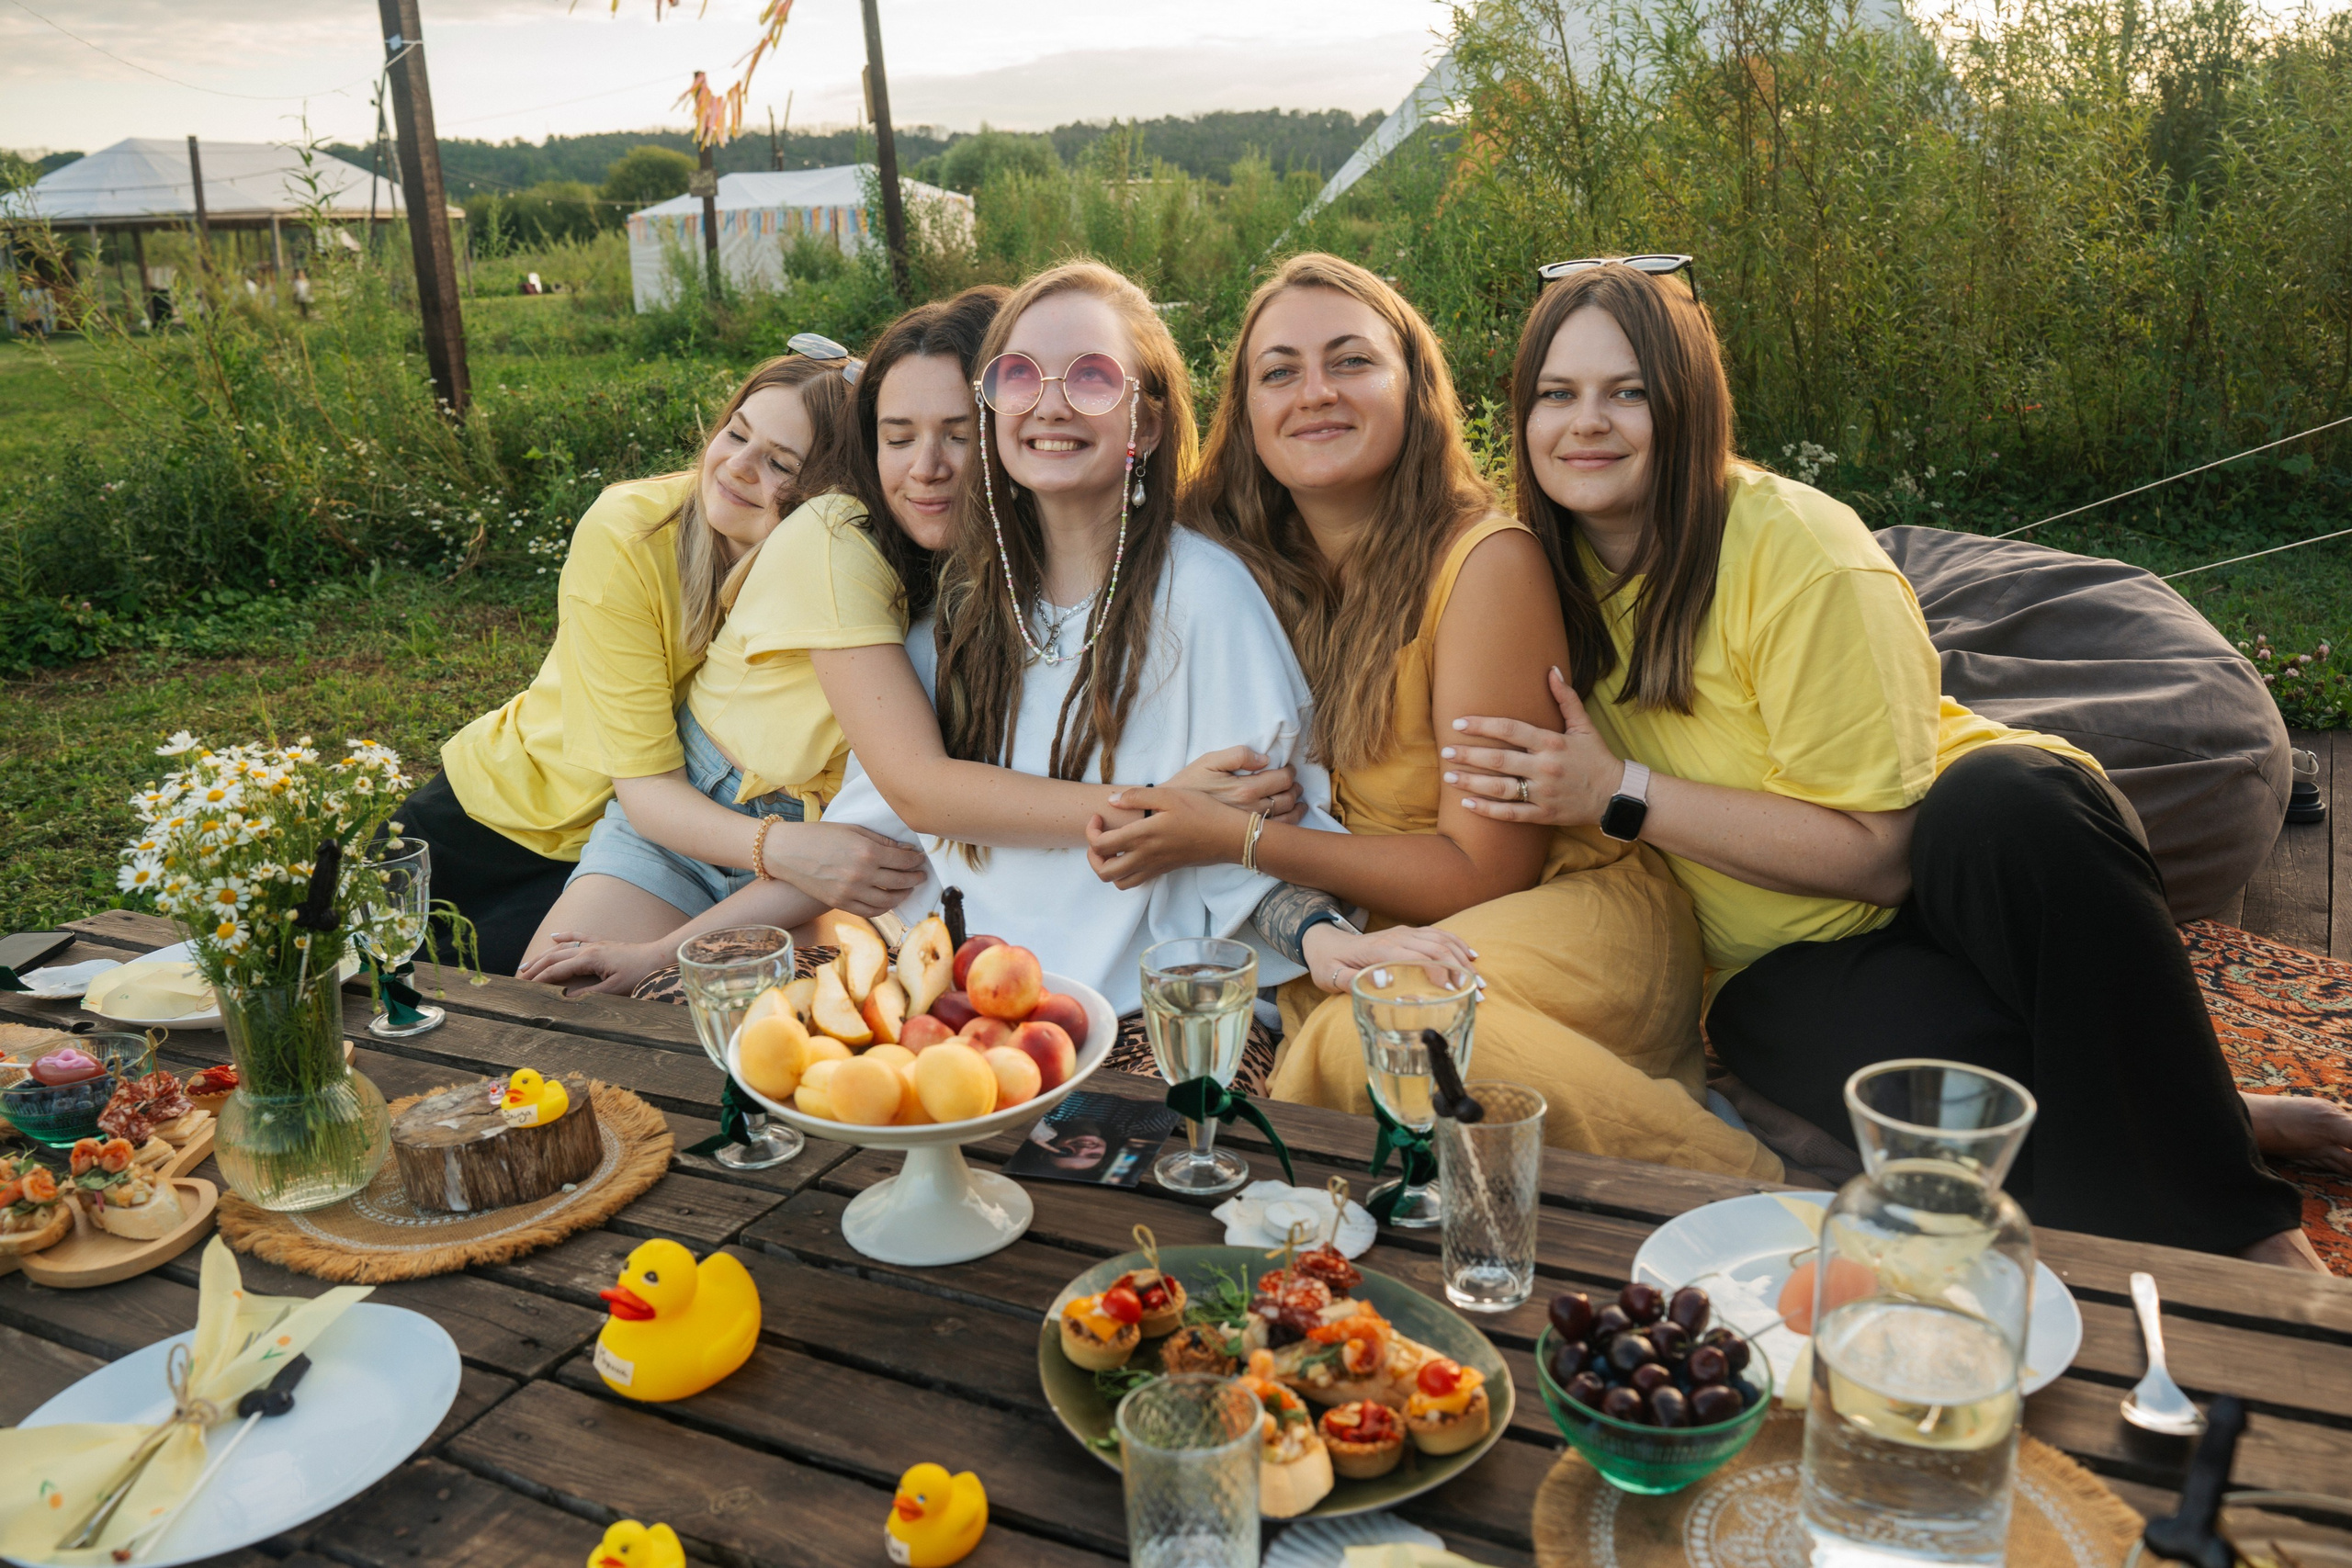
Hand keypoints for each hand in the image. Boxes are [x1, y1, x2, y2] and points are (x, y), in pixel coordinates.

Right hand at [517, 933, 670, 996]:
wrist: (658, 957)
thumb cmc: (640, 974)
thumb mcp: (614, 990)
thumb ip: (589, 995)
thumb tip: (565, 998)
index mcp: (590, 959)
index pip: (558, 970)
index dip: (540, 979)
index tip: (524, 987)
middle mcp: (589, 948)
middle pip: (555, 957)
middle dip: (536, 968)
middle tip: (519, 978)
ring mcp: (595, 944)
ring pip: (563, 948)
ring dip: (544, 956)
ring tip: (527, 964)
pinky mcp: (603, 943)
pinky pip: (579, 938)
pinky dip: (565, 936)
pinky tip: (554, 936)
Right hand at [764, 821, 928, 914]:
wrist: (787, 851)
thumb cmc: (820, 835)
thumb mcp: (854, 830)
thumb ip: (881, 841)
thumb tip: (906, 849)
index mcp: (867, 852)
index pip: (903, 860)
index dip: (916, 860)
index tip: (920, 859)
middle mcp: (862, 874)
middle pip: (900, 881)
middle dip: (915, 878)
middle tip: (921, 875)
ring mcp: (851, 892)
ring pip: (889, 901)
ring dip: (903, 895)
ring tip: (908, 889)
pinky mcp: (840, 903)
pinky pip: (870, 911)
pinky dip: (884, 908)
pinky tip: (889, 900)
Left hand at [1086, 786, 1253, 887]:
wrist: (1228, 836)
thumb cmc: (1202, 812)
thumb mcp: (1169, 795)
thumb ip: (1137, 796)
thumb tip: (1111, 801)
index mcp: (1142, 836)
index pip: (1100, 845)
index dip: (1090, 832)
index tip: (1099, 817)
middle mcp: (1145, 857)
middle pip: (1104, 872)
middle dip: (1092, 856)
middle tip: (1100, 837)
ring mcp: (1154, 867)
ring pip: (1118, 883)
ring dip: (1107, 868)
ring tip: (1112, 849)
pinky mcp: (1164, 871)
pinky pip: (1135, 882)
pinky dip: (1125, 873)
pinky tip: (1131, 854)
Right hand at [1164, 745, 1303, 822]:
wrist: (1168, 816)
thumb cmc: (1188, 785)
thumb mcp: (1208, 761)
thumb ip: (1238, 755)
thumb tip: (1264, 759)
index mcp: (1244, 789)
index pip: (1281, 779)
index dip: (1290, 772)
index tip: (1289, 769)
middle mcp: (1251, 810)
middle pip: (1287, 798)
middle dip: (1295, 788)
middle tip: (1294, 782)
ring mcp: (1249, 827)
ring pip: (1286, 818)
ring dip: (1297, 806)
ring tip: (1297, 798)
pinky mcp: (1244, 838)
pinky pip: (1275, 833)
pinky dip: (1289, 825)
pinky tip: (1290, 818)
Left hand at [1300, 922, 1478, 994]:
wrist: (1324, 942)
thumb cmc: (1329, 963)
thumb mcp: (1331, 977)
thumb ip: (1352, 980)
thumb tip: (1382, 982)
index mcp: (1380, 950)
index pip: (1418, 957)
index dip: (1439, 973)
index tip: (1454, 993)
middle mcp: (1396, 937)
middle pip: (1436, 948)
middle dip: (1460, 969)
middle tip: (1477, 993)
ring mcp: (1403, 933)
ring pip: (1441, 940)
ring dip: (1463, 959)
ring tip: (1479, 981)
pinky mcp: (1407, 933)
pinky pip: (1437, 934)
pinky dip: (1456, 943)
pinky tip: (1471, 955)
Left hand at [1442, 666, 1622, 826]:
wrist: (1617, 795)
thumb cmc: (1597, 758)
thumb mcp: (1584, 726)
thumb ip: (1566, 698)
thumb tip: (1551, 670)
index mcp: (1552, 743)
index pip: (1511, 729)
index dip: (1483, 725)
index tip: (1459, 723)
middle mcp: (1545, 767)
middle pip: (1499, 760)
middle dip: (1469, 755)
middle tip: (1445, 750)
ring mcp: (1544, 793)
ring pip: (1501, 788)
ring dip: (1472, 783)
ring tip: (1448, 777)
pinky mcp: (1544, 814)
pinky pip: (1511, 814)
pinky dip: (1488, 810)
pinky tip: (1467, 803)